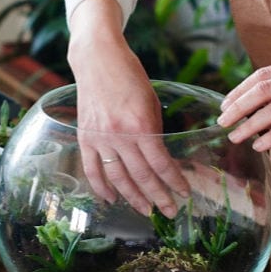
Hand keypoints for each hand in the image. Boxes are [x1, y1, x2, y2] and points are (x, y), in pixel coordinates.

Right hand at [68, 0, 190, 215]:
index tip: (185, 194)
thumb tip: (162, 158)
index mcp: (141, 124)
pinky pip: (93, 170)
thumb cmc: (130, 76)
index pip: (161, 163)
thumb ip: (155, 131)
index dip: (174, 182)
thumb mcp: (151, 102)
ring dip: (134, 198)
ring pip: (119, 178)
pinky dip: (102, 188)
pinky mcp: (85, 138)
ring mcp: (100, 138)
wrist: (97, 59)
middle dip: (159, 197)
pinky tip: (113, 199)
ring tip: (147, 211)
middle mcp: (120, 135)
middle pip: (142, 176)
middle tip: (171, 212)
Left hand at [217, 58, 270, 151]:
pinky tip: (260, 146)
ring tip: (235, 137)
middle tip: (221, 121)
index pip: (263, 75)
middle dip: (237, 106)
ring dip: (249, 124)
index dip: (240, 90)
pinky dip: (270, 137)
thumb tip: (265, 105)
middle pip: (261, 89)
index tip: (225, 104)